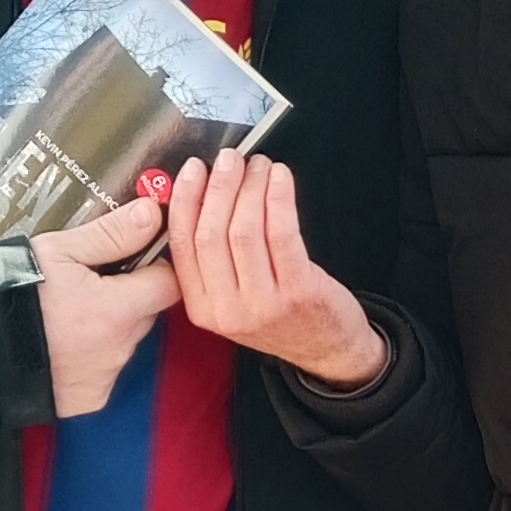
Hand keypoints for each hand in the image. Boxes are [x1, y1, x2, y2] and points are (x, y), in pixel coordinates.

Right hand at [32, 195, 177, 417]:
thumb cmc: (8, 295)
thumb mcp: (55, 252)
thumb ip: (110, 234)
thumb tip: (151, 214)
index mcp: (116, 309)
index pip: (168, 284)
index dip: (154, 268)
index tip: (130, 260)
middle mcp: (118, 348)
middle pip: (146, 313)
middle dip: (127, 297)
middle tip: (87, 285)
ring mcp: (105, 376)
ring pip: (125, 342)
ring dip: (107, 328)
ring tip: (64, 316)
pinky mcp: (89, 399)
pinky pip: (104, 371)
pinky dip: (89, 358)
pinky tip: (58, 345)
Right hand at [168, 152, 387, 383]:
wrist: (328, 351)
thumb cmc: (280, 317)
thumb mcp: (232, 301)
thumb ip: (211, 263)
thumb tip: (200, 196)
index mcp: (202, 308)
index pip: (182, 246)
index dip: (185, 201)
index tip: (193, 170)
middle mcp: (227, 309)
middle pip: (211, 233)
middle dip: (219, 187)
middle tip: (230, 159)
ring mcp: (263, 303)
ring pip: (244, 230)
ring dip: (250, 188)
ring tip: (258, 165)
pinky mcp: (298, 291)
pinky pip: (281, 234)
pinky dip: (278, 199)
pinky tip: (280, 178)